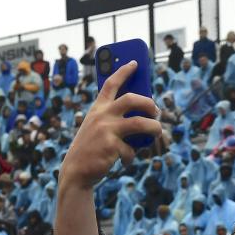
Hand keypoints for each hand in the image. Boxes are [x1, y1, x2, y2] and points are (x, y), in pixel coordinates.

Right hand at [58, 62, 163, 191]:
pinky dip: (132, 156)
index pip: (111, 83)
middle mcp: (102, 115)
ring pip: (141, 123)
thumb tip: (143, 116)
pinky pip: (132, 150)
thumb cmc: (90, 148)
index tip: (134, 63)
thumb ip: (113, 119)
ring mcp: (107, 130)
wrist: (76, 171)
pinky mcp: (112, 146)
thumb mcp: (97, 128)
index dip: (124, 71)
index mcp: (97, 108)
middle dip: (150, 103)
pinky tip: (126, 160)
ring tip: (158, 131)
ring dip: (155, 128)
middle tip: (156, 111)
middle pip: (133, 99)